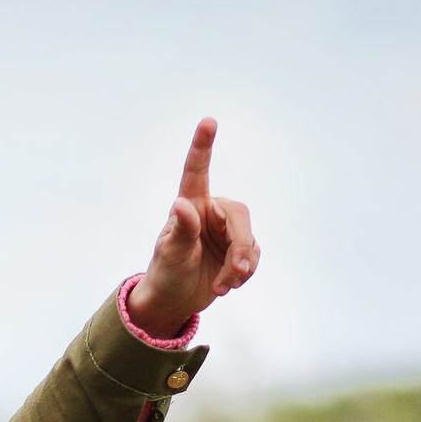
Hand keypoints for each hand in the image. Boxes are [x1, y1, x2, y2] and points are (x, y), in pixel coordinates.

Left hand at [128, 117, 258, 339]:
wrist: (175, 300)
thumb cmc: (166, 273)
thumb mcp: (170, 254)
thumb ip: (181, 229)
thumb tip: (183, 205)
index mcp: (191, 205)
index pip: (197, 171)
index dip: (203, 146)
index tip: (208, 121)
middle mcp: (211, 212)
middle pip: (240, 217)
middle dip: (241, 247)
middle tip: (233, 274)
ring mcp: (227, 231)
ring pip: (250, 240)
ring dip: (241, 267)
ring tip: (221, 287)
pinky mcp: (239, 249)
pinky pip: (254, 256)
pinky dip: (245, 273)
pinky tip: (228, 285)